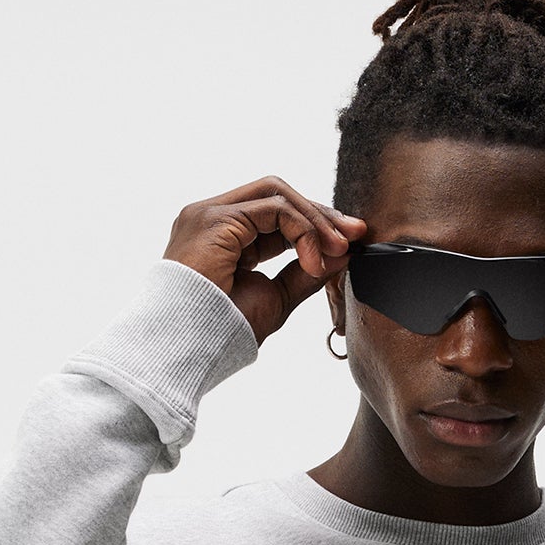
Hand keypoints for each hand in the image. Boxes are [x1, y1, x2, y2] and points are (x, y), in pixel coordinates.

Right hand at [164, 178, 366, 346]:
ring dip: (315, 221)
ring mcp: (210, 215)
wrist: (190, 350)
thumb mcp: (275, 298)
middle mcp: (212, 217)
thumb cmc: (221, 332)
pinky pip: (273, 209)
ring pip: (277, 195)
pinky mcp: (214, 220)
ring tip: (338, 250)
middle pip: (277, 194)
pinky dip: (302, 231)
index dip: (313, 223)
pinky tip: (314, 260)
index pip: (274, 213)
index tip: (347, 241)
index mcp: (222, 236)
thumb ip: (303, 274)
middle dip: (320, 213)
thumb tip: (339, 254)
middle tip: (355, 235)